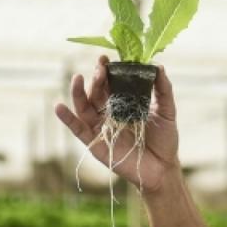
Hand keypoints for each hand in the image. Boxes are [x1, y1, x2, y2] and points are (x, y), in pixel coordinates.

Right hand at [55, 56, 178, 192]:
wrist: (163, 168)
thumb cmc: (165, 139)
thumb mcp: (167, 111)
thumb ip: (163, 90)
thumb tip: (158, 66)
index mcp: (125, 103)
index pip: (112, 83)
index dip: (108, 70)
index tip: (106, 57)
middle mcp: (111, 113)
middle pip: (97, 92)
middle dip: (97, 78)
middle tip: (100, 67)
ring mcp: (102, 128)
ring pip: (84, 107)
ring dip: (79, 92)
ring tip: (77, 78)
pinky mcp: (96, 143)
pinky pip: (78, 130)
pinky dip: (67, 119)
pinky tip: (59, 106)